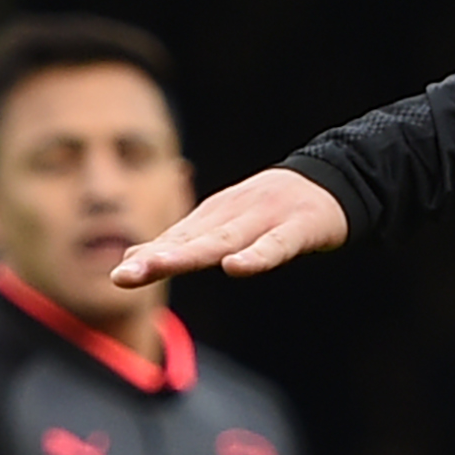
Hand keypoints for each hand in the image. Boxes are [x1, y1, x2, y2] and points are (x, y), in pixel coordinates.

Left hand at [112, 168, 347, 285]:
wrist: (336, 177)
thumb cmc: (277, 207)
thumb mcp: (228, 221)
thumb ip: (184, 241)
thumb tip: (133, 257)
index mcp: (216, 216)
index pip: (178, 239)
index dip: (150, 256)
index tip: (118, 276)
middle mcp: (235, 215)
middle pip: (193, 241)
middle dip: (158, 258)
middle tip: (123, 277)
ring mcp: (267, 218)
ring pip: (225, 240)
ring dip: (189, 254)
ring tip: (157, 267)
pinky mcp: (300, 226)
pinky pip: (276, 244)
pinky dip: (257, 256)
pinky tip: (236, 268)